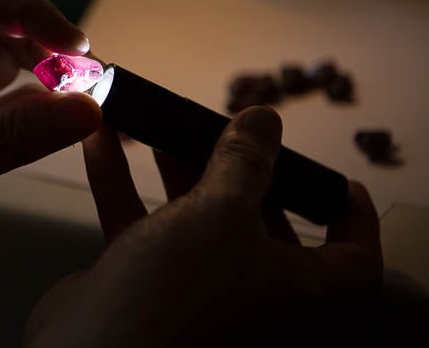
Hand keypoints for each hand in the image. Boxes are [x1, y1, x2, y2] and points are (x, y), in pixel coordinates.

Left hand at [0, 0, 101, 324]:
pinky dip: (50, 112)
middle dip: (48, 44)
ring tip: (93, 95)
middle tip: (93, 75)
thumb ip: (17, 135)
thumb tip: (88, 109)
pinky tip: (77, 121)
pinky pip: (18, 110)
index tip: (74, 44)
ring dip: (53, 75)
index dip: (27, 12)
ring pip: (12, 68)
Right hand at [25, 106, 382, 346]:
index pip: (351, 258)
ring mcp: (191, 284)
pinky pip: (137, 219)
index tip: (337, 181)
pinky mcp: (140, 278)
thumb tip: (264, 122)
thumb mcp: (221, 211)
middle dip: (242, 171)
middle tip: (231, 136)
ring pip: (193, 216)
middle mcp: (247, 289)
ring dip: (177, 166)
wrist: (92, 346)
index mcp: (293, 286)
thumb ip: (245, 161)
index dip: (353, 217)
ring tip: (164, 124)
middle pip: (261, 222)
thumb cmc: (175, 295)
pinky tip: (102, 140)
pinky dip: (122, 179)